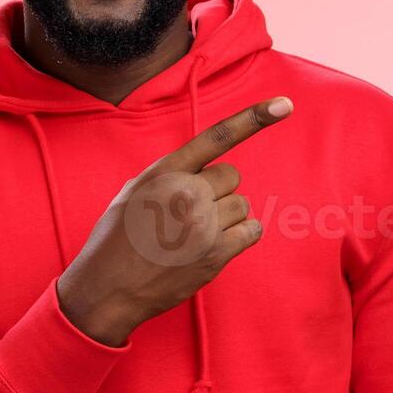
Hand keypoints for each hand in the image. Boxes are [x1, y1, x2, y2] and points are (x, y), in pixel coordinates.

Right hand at [55, 97, 290, 345]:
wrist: (108, 288)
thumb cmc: (117, 239)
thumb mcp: (133, 192)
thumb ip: (168, 175)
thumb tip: (202, 170)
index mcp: (163, 172)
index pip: (215, 137)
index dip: (253, 118)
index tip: (284, 105)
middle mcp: (185, 193)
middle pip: (231, 177)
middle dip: (217, 191)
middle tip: (190, 213)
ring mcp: (203, 224)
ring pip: (241, 205)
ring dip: (226, 217)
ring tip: (194, 233)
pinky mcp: (215, 253)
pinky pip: (251, 231)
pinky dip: (239, 237)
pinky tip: (212, 246)